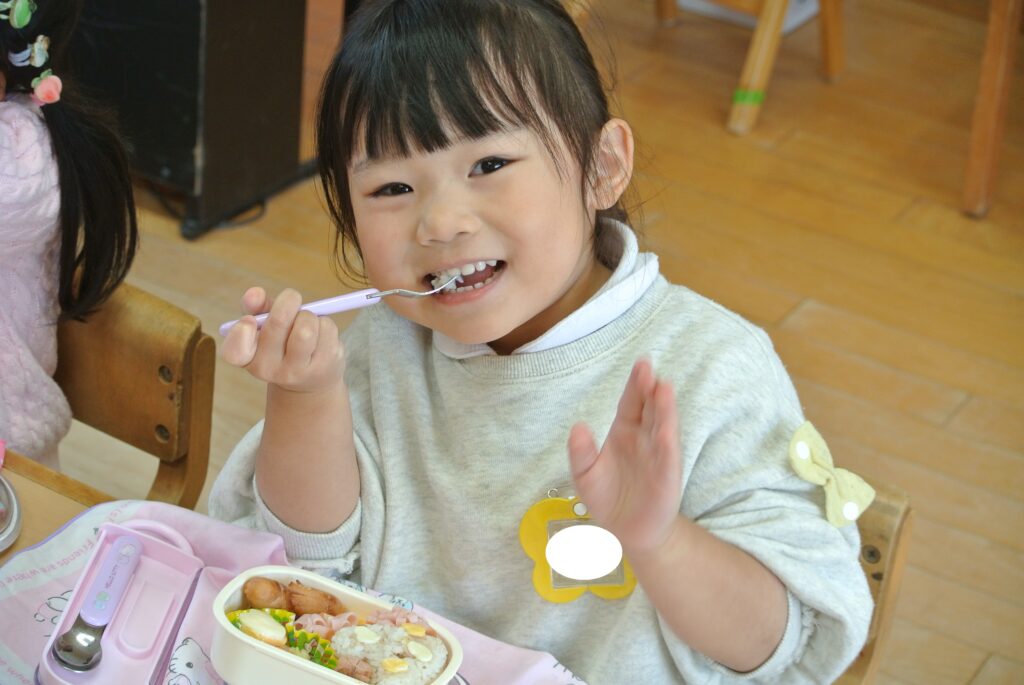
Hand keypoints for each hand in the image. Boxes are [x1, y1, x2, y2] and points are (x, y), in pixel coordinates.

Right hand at [221, 287, 343, 393]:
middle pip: (278, 322)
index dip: (241, 332)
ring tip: (307, 324)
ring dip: (309, 315)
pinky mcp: (325, 366)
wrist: (311, 380)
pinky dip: (325, 324)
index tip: (249, 320)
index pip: (235, 351)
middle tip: (292, 299)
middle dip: (288, 301)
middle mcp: (270, 370)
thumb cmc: (282, 344)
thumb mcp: (264, 327)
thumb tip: (255, 293)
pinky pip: (327, 328)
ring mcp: (299, 371)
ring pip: (306, 324)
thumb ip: (256, 308)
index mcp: (248, 358)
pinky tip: (320, 336)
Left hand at [568, 358, 680, 557]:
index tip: (641, 364)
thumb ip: (580, 452)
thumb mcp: (585, 475)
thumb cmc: (607, 497)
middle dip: (649, 388)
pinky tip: (665, 429)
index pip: (630, 403)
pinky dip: (666, 442)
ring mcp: (657, 455)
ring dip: (664, 409)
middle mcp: (643, 439)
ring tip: (663, 388)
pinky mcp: (666, 476)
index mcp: (623, 432)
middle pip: (648, 408)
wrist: (626, 532)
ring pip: (661, 426)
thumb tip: (578, 426)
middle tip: (648, 368)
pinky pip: (666, 456)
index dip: (635, 385)